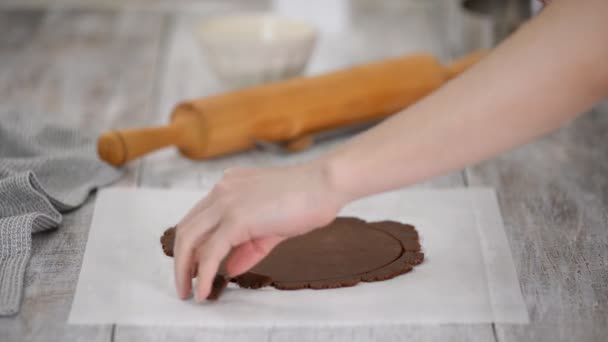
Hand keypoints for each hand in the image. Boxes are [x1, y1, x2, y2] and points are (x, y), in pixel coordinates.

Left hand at [173, 160, 346, 300]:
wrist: (326, 184)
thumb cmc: (307, 200)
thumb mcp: (272, 227)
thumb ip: (247, 246)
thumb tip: (228, 268)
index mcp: (230, 186)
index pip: (198, 218)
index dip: (191, 245)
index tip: (192, 267)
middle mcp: (222, 190)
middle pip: (186, 228)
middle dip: (180, 260)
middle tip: (183, 284)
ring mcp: (227, 202)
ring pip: (189, 239)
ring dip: (184, 269)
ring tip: (187, 292)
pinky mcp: (236, 218)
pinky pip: (211, 252)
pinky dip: (202, 274)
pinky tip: (204, 290)